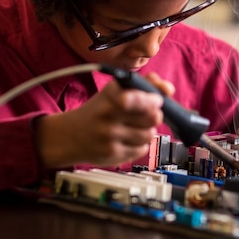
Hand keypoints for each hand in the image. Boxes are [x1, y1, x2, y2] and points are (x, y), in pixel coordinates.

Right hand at [35, 73, 171, 168]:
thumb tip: (168, 89)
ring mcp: (110, 136)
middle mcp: (107, 115)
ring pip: (149, 134)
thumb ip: (143, 84)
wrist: (70, 136)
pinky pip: (142, 149)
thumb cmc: (97, 111)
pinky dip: (140, 144)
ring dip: (147, 130)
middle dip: (154, 115)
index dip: (152, 99)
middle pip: (152, 117)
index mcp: (110, 95)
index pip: (136, 98)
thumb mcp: (115, 91)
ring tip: (134, 127)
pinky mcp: (113, 154)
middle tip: (147, 113)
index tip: (155, 99)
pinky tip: (127, 139)